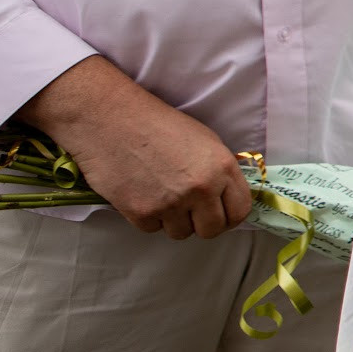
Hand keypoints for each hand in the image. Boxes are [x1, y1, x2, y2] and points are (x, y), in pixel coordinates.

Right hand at [17, 57, 250, 238]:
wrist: (112, 119)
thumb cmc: (159, 124)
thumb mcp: (204, 141)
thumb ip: (219, 172)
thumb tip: (226, 198)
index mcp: (222, 168)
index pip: (240, 211)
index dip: (230, 215)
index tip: (219, 213)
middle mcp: (201, 188)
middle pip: (212, 229)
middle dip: (201, 223)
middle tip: (189, 210)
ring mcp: (172, 203)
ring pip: (180, 233)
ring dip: (173, 220)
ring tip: (161, 194)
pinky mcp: (141, 213)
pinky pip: (152, 229)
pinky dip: (147, 217)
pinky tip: (141, 192)